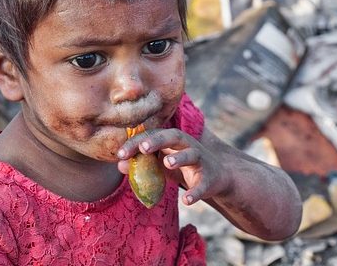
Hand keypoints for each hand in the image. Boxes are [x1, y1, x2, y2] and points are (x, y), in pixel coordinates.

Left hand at [116, 128, 231, 205]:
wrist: (216, 177)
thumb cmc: (181, 166)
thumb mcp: (160, 164)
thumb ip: (142, 164)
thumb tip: (120, 165)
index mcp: (172, 139)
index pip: (152, 136)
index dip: (135, 143)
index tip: (120, 154)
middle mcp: (187, 145)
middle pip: (173, 136)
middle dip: (157, 141)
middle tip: (143, 148)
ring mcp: (201, 160)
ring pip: (192, 154)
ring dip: (179, 158)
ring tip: (167, 164)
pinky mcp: (210, 178)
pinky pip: (203, 184)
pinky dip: (196, 192)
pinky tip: (186, 200)